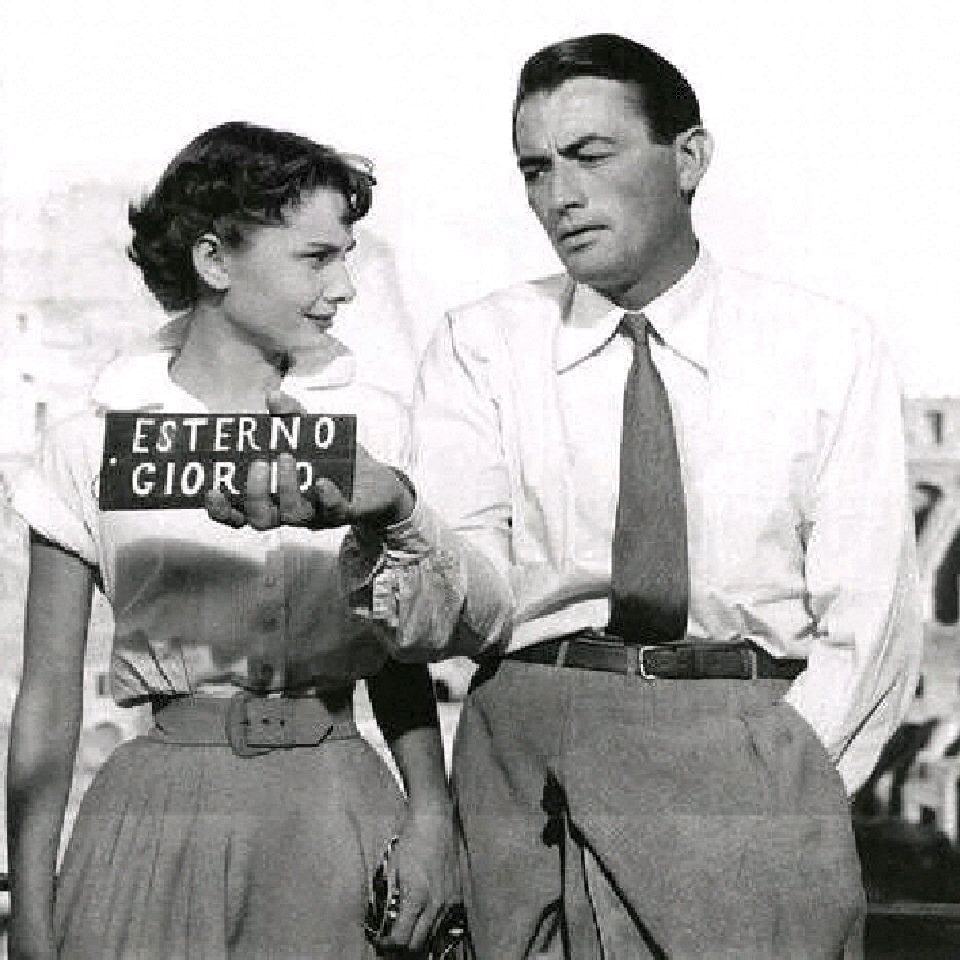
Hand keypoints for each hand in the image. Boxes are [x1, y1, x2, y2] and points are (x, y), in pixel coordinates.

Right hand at [205, 391, 414, 531]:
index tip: (210, 489)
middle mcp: (289, 511)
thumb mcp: (310, 434)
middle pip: (260, 519)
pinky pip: (332, 512)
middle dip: (254, 494)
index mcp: (273, 497)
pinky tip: (323, 482)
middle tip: (258, 464)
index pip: (238, 512)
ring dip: (285, 488)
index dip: (221, 509)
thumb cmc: (334, 461)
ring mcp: (315, 515)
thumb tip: (273, 396)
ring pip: (292, 516)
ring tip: (287, 458)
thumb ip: (291, 418)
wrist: (376, 481)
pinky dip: (326, 498)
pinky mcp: (343, 513)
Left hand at [373, 804, 460, 953]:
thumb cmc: (411, 841)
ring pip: (434, 935)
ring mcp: (450, 900)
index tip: (381, 941)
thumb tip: (385, 919)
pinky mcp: (458, 894)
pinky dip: (434, 924)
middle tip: (392, 938)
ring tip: (408, 928)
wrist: (435, 820)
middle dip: (402, 946)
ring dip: (419, 936)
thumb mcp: (393, 870)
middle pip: (418, 944)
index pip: (401, 939)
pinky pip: (446, 921)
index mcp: (416, 897)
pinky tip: (425, 916)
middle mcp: (436, 904)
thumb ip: (391, 899)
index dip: (387, 944)